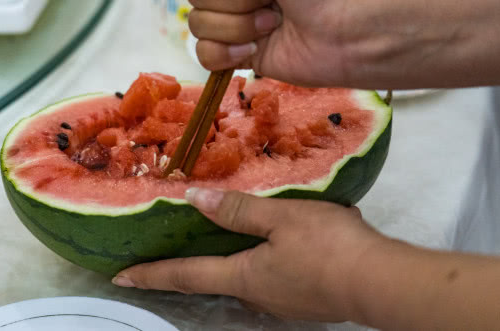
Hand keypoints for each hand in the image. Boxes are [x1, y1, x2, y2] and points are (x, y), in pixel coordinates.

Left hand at [112, 188, 383, 321]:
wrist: (379, 281)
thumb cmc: (327, 247)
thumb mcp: (280, 218)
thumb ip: (238, 210)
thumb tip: (194, 200)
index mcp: (243, 276)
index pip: (185, 275)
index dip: (151, 274)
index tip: (120, 275)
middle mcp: (256, 295)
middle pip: (213, 278)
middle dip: (190, 265)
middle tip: (173, 246)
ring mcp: (282, 301)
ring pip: (245, 276)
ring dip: (230, 259)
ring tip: (228, 236)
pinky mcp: (305, 297)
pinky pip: (272, 274)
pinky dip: (262, 258)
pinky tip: (278, 240)